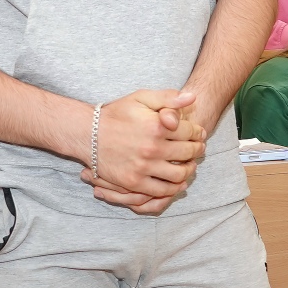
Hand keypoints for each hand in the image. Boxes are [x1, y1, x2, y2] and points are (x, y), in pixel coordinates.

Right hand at [82, 89, 206, 214]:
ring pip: (179, 174)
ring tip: (191, 166)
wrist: (88, 134)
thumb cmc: (116, 114)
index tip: (199, 133)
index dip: (198, 132)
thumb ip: (168, 97)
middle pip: (188, 153)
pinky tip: (178, 182)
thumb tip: (192, 97)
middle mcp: (152, 148)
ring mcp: (143, 167)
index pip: (190, 131)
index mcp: (157, 126)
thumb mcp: (141, 98)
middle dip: (198, 150)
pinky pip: (162, 190)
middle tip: (199, 149)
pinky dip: (174, 188)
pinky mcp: (134, 182)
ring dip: (190, 170)